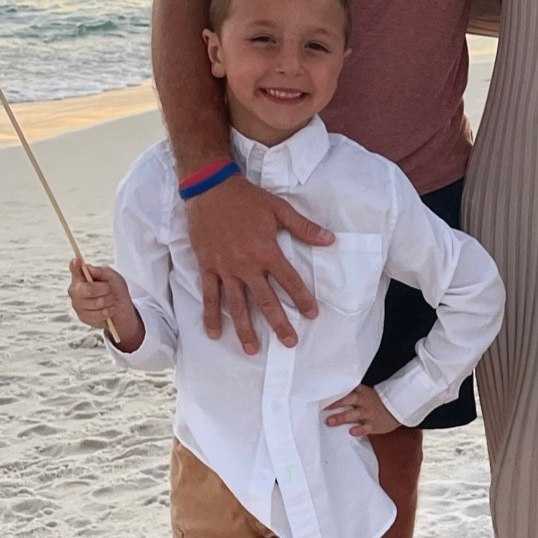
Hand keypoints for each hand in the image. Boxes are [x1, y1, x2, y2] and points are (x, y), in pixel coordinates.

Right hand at [67, 258, 143, 351]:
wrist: (121, 307)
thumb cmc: (114, 289)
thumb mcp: (112, 277)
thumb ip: (101, 271)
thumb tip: (88, 268)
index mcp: (81, 277)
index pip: (74, 269)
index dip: (74, 265)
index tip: (77, 260)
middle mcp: (75, 290)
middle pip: (87, 290)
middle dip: (104, 289)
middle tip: (109, 289)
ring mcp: (77, 304)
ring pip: (95, 303)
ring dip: (108, 301)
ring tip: (110, 300)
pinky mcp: (83, 317)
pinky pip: (97, 315)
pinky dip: (108, 311)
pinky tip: (108, 309)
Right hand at [185, 172, 331, 353]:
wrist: (210, 187)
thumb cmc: (247, 198)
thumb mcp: (279, 208)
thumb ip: (304, 227)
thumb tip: (330, 240)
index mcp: (266, 251)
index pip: (289, 281)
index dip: (302, 299)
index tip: (312, 315)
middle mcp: (246, 264)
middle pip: (265, 300)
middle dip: (278, 323)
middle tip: (289, 343)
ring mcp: (225, 268)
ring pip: (236, 305)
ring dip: (244, 329)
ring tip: (252, 350)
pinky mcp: (207, 267)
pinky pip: (209, 296)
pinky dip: (211, 316)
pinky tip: (214, 334)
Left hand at [323, 384, 400, 439]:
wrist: (396, 409)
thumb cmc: (374, 402)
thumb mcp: (364, 393)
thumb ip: (350, 394)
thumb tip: (328, 397)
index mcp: (360, 392)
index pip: (347, 389)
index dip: (335, 391)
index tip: (322, 393)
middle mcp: (364, 401)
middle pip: (349, 400)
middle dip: (336, 403)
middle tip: (323, 407)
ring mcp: (368, 413)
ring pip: (354, 414)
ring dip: (342, 417)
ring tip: (330, 421)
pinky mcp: (373, 425)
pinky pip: (365, 427)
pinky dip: (359, 429)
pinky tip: (351, 431)